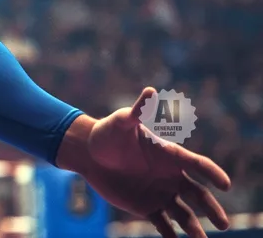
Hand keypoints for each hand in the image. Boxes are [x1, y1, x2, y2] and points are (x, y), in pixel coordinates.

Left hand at [64, 88, 231, 237]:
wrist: (89, 152)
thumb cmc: (108, 132)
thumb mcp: (123, 121)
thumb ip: (138, 111)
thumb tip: (149, 91)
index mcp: (170, 156)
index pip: (198, 164)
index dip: (213, 174)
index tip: (225, 185)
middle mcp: (170, 177)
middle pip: (198, 194)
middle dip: (212, 209)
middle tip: (223, 223)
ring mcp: (159, 193)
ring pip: (184, 214)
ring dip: (194, 228)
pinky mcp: (145, 207)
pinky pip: (163, 224)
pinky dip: (171, 236)